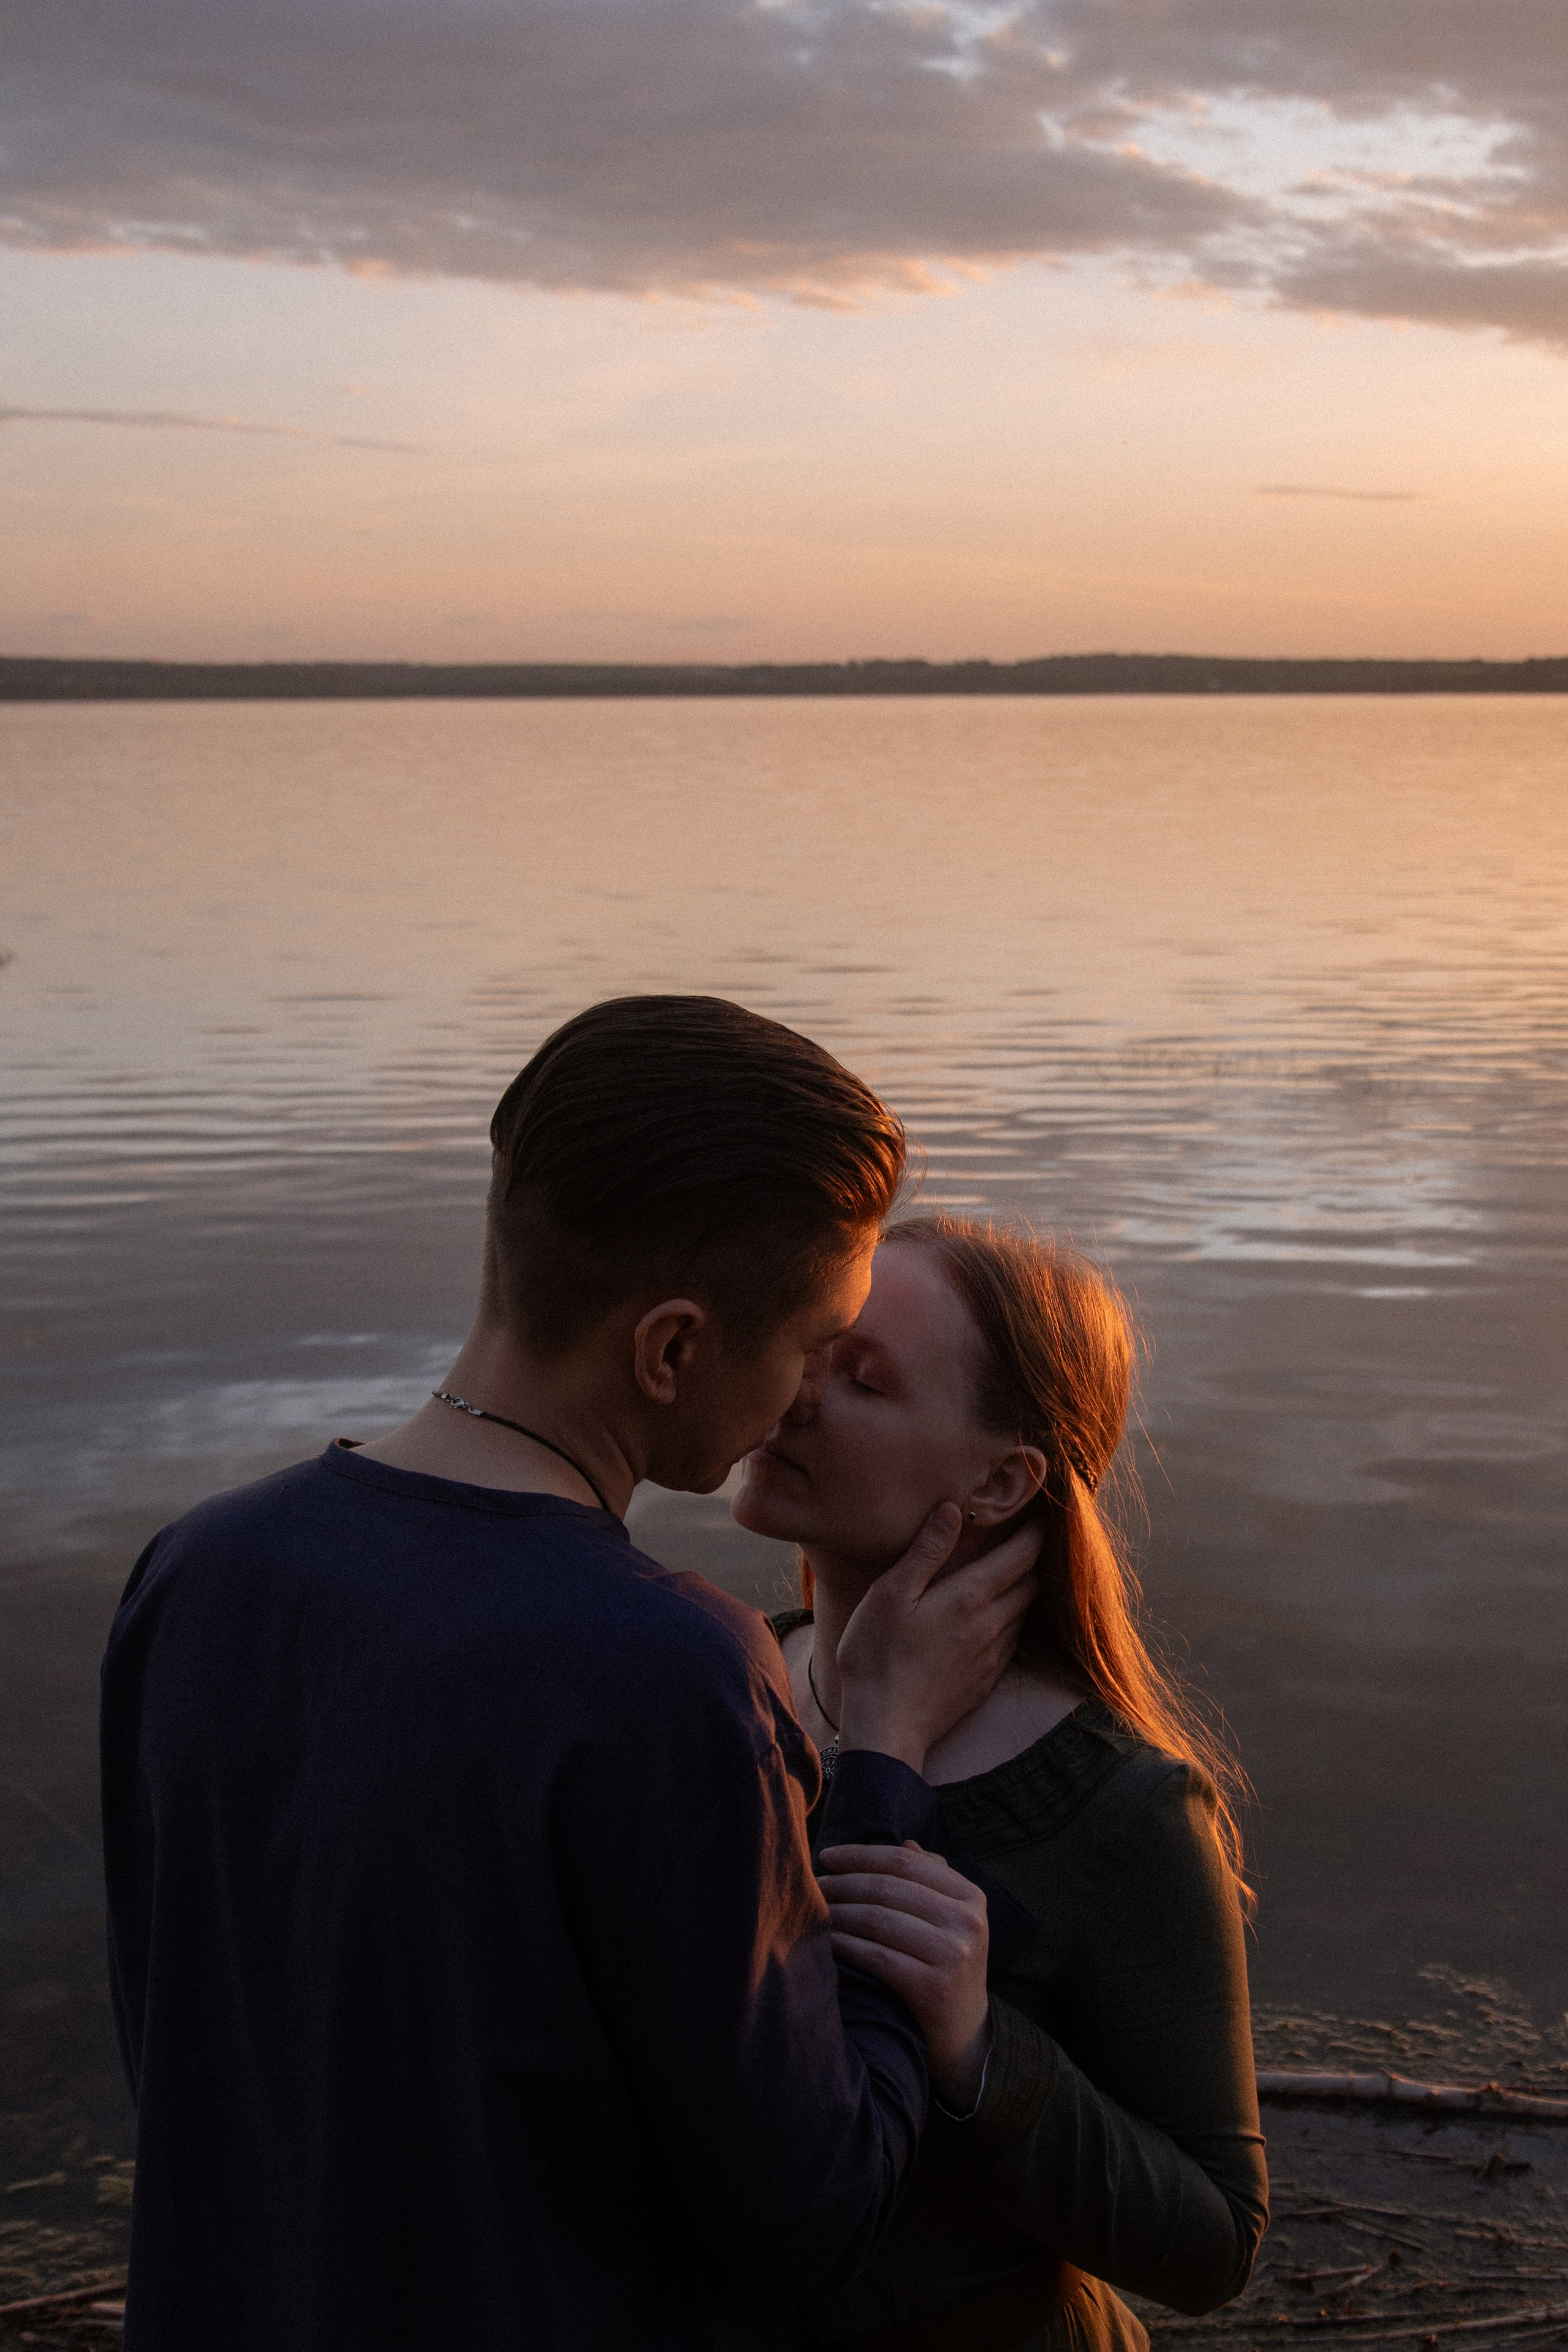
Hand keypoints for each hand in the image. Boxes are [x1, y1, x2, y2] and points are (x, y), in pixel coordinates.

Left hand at [819, 1841, 990, 2109]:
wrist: (963, 2036)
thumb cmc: (945, 1967)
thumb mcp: (950, 1921)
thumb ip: (931, 1880)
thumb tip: (905, 1842)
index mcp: (970, 1896)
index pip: (905, 1861)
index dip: (860, 1855)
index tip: (826, 1856)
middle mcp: (967, 1922)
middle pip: (887, 1887)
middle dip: (842, 1883)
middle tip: (812, 1884)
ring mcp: (954, 1955)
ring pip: (878, 1919)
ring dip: (838, 1912)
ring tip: (814, 1909)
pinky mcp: (934, 1989)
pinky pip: (876, 1957)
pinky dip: (845, 1945)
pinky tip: (827, 1941)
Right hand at [835, 1507, 1040, 1771]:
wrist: (886, 1726)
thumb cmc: (877, 1655)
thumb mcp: (891, 1594)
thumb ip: (926, 1551)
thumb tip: (953, 1509)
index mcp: (970, 1597)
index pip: (1022, 1556)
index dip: (1035, 1532)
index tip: (1039, 1514)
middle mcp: (992, 1625)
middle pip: (1032, 1583)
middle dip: (1033, 1559)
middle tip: (1027, 1539)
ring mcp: (992, 1656)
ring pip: (1024, 1613)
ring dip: (1023, 1591)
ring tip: (1012, 1574)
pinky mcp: (986, 1681)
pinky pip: (1012, 1642)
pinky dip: (1011, 1622)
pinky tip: (994, 1620)